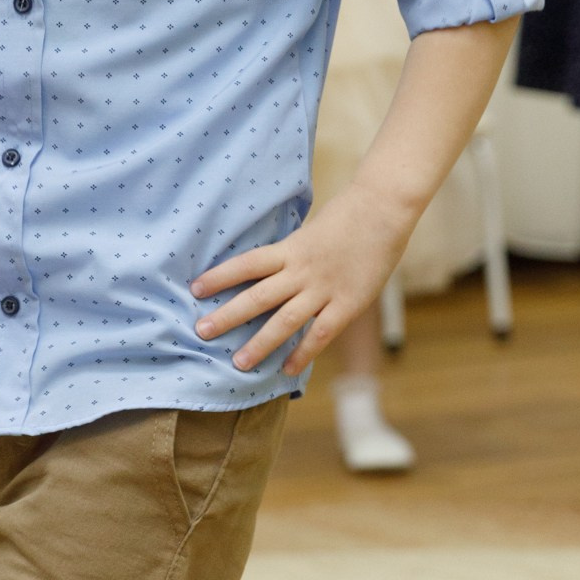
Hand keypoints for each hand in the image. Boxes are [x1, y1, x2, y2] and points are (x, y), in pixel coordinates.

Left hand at [191, 182, 413, 377]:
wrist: (384, 209)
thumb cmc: (347, 217)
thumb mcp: (309, 232)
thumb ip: (289, 254)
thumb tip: (265, 270)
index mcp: (290, 248)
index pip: (246, 264)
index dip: (220, 277)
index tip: (194, 289)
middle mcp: (301, 270)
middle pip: (258, 297)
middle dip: (228, 316)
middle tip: (201, 332)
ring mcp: (324, 289)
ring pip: (285, 320)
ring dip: (260, 343)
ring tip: (238, 363)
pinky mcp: (348, 304)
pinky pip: (321, 334)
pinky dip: (303, 353)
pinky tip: (287, 369)